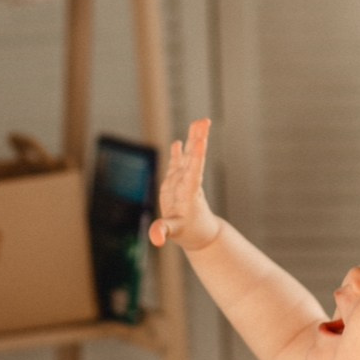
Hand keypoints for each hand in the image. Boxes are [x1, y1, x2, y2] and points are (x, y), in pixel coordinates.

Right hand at [150, 118, 221, 251]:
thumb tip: (156, 238)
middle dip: (198, 139)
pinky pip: (178, 165)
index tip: (201, 140)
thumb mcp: (175, 233)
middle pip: (193, 158)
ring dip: (193, 139)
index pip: (193, 172)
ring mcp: (183, 182)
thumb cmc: (189, 233)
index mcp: (189, 194)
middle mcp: (187, 184)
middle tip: (203, 121)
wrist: (199, 235)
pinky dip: (179, 153)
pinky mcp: (177, 184)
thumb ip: (164, 231)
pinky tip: (180, 141)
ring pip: (188, 157)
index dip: (196, 156)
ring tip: (199, 121)